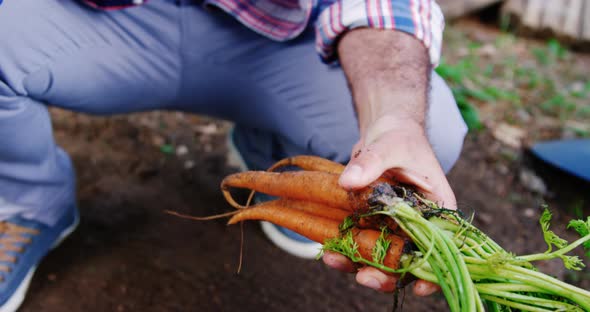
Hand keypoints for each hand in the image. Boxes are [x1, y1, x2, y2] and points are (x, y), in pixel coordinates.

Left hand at [323, 117, 455, 294]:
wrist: (384, 132)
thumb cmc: (398, 136)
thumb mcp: (389, 146)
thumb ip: (371, 162)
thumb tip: (348, 182)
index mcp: (439, 210)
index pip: (444, 249)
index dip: (434, 273)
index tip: (418, 287)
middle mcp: (419, 225)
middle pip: (408, 261)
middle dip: (388, 275)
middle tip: (365, 277)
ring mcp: (396, 228)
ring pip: (381, 258)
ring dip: (359, 264)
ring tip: (334, 260)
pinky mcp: (374, 225)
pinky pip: (362, 244)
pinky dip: (346, 249)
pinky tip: (327, 250)